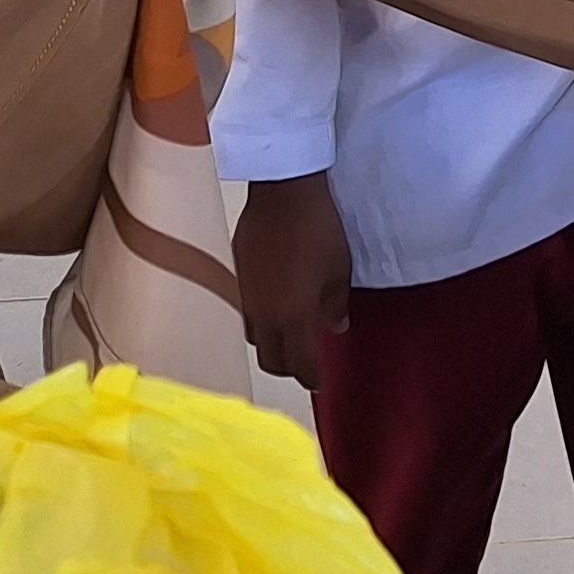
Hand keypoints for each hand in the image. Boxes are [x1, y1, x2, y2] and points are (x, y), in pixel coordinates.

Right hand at [231, 172, 352, 388]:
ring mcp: (244, 296)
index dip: (312, 378)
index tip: (320, 382)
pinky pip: (244, 311)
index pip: (299, 365)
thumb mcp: (339, 270)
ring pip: (254, 338)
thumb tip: (334, 327)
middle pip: (271, 360)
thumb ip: (335, 305)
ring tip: (289, 330)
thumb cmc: (319, 229)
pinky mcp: (234, 276)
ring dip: (271, 342)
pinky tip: (272, 302)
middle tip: (306, 358)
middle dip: (289, 366)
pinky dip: (259, 318)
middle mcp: (262, 316)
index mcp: (292, 318)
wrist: (283, 191)